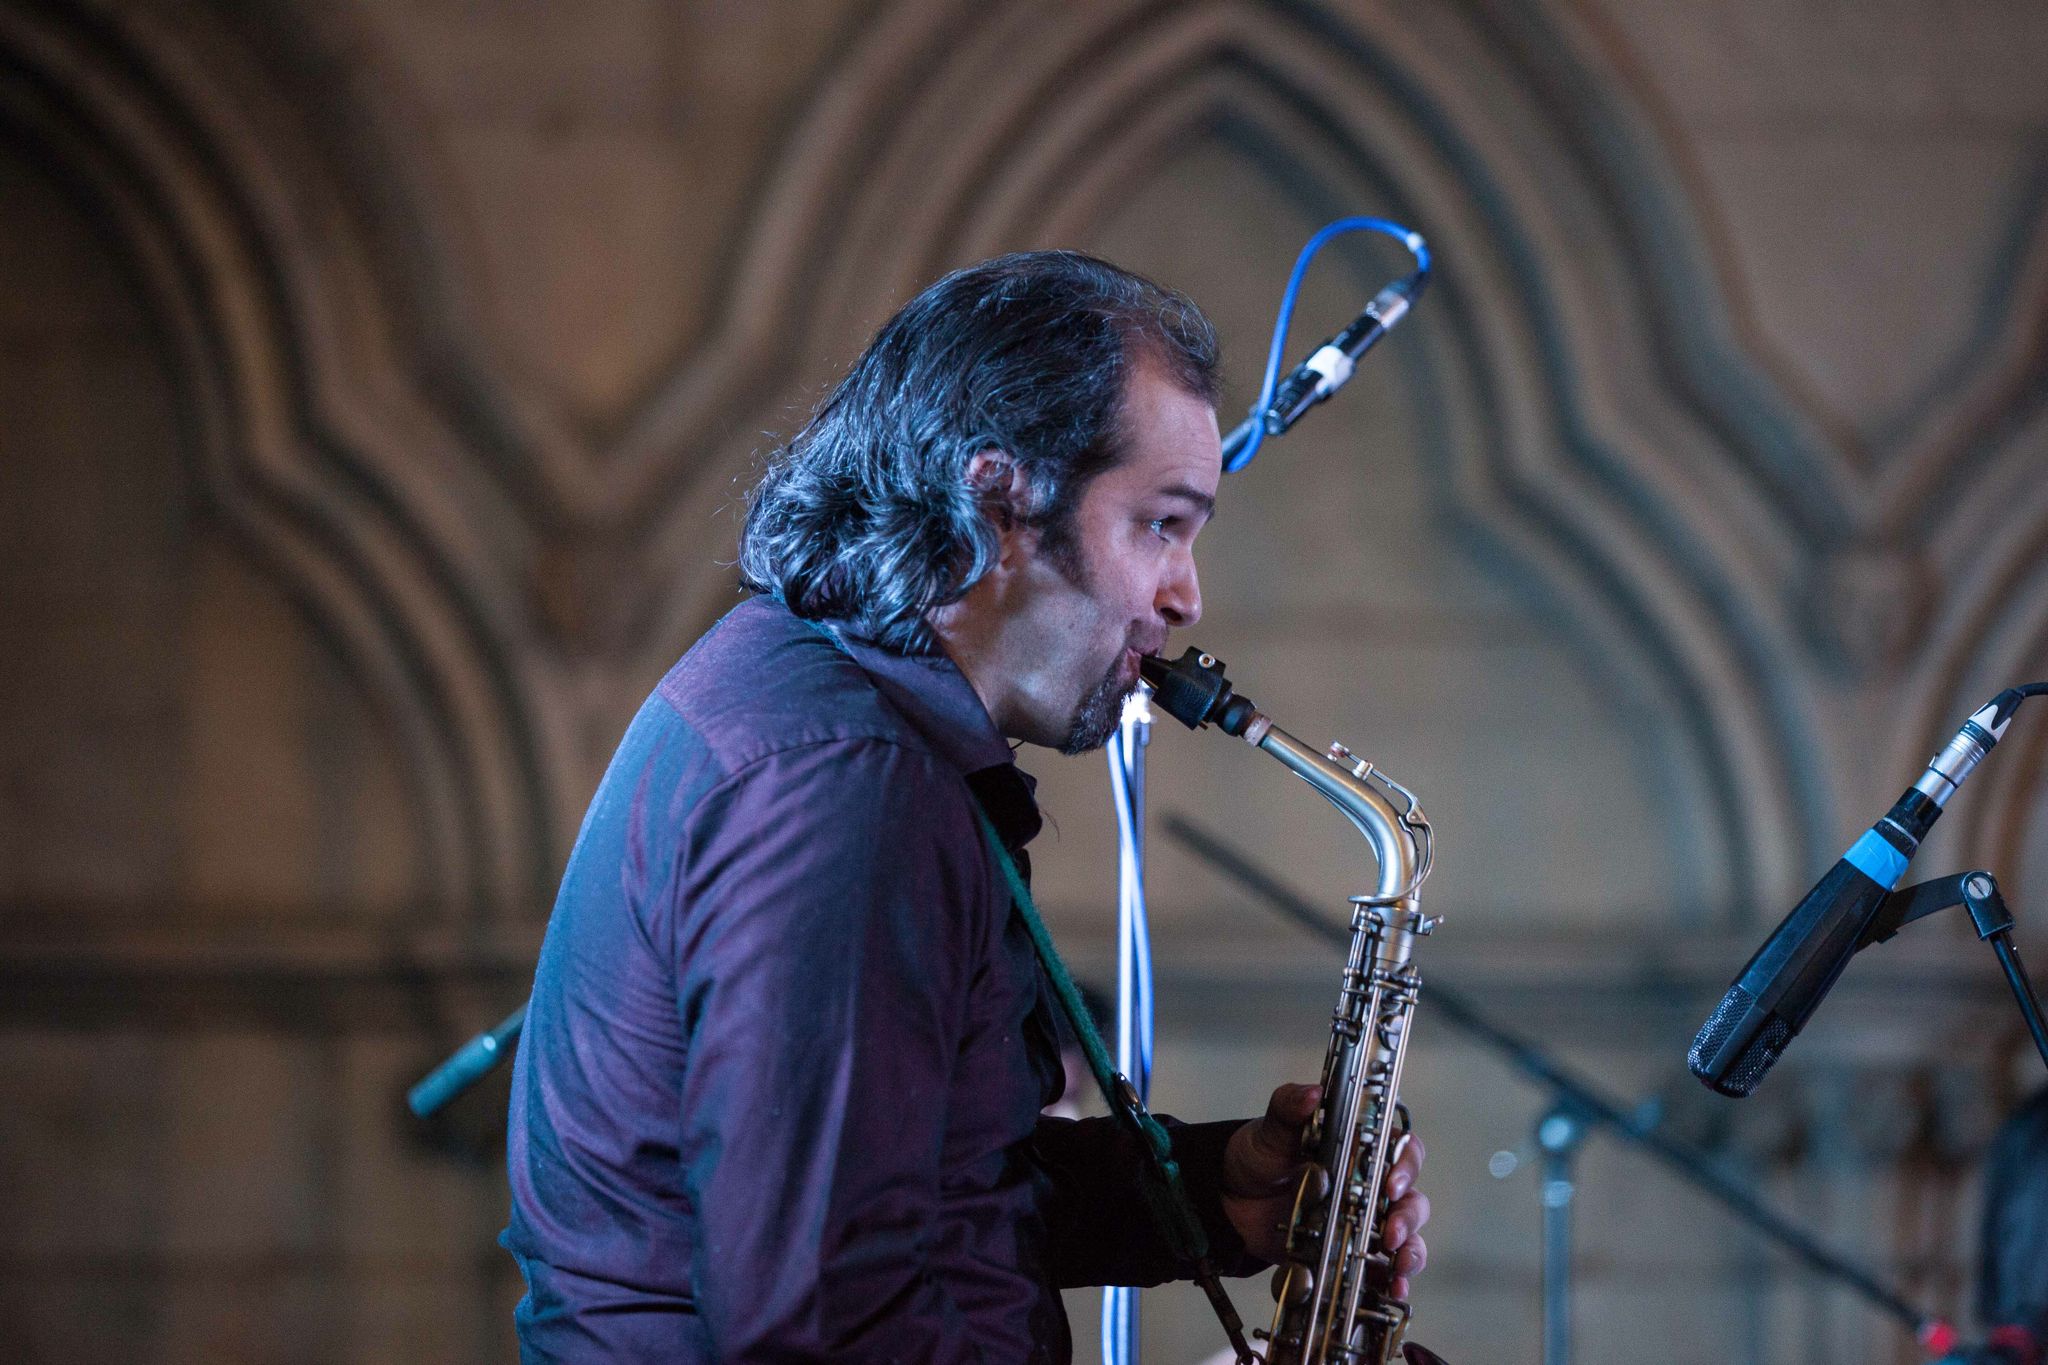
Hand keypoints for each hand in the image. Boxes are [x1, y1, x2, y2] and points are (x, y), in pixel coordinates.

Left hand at [1221, 1083, 1430, 1295]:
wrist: (1230, 1201)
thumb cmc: (1259, 1156)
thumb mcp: (1271, 1130)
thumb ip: (1289, 1108)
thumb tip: (1312, 1094)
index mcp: (1359, 1149)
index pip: (1402, 1149)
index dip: (1406, 1164)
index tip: (1391, 1182)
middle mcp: (1369, 1184)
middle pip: (1411, 1197)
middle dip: (1408, 1216)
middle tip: (1391, 1233)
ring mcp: (1362, 1221)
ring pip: (1407, 1235)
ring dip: (1409, 1251)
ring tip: (1396, 1266)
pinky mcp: (1350, 1251)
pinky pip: (1382, 1267)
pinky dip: (1391, 1279)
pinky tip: (1390, 1289)